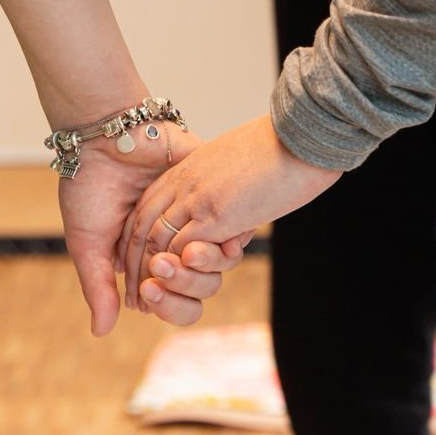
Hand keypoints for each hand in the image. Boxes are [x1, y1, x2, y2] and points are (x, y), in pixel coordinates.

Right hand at [58, 124, 252, 335]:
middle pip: (202, 287)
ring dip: (204, 265)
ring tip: (183, 253)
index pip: (171, 298)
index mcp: (148, 259)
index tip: (147, 296)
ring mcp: (199, 219)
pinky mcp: (217, 194)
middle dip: (183, 285)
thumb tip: (103, 332)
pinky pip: (239, 226)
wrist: (106, 135)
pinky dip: (230, 239)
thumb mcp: (87, 243)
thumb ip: (98, 287)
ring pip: (222, 262)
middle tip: (160, 269)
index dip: (166, 304)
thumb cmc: (90, 186)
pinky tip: (217, 239)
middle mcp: (177, 243)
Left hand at [122, 115, 341, 319]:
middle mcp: (184, 183)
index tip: (139, 265)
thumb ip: (222, 189)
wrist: (300, 136)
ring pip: (158, 242)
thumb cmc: (279, 149)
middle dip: (135, 263)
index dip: (137, 240)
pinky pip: (182, 246)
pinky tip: (174, 287)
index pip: (146, 208)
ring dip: (151, 274)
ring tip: (147, 298)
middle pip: (143, 227)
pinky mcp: (215, 214)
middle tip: (135, 294)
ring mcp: (197, 199)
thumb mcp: (236, 166)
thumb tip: (228, 222)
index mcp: (186, 170)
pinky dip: (176, 270)